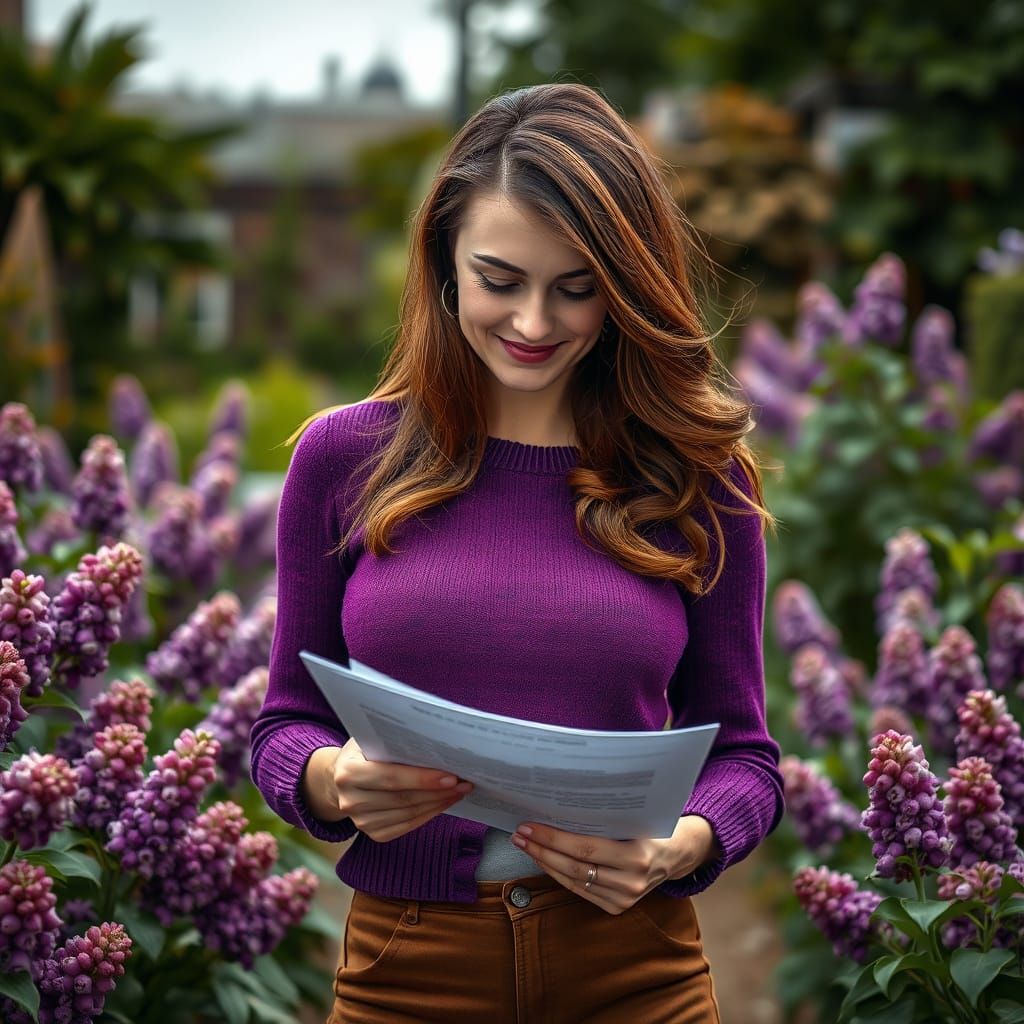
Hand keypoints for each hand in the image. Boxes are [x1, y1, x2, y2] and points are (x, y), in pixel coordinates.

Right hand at [302, 737, 473, 842]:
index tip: (451, 776)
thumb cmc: (364, 751)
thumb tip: (438, 745)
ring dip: (438, 804)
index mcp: (348, 772)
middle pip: (403, 799)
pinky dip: (429, 814)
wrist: (340, 778)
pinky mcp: (373, 834)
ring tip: (459, 791)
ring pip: (409, 814)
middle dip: (438, 792)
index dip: (423, 779)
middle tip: (464, 783)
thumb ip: (396, 742)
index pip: (391, 777)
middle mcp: (350, 800)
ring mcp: (361, 822)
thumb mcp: (372, 738)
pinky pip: (407, 826)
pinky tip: (444, 803)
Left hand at [509, 815, 720, 914]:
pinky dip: (558, 875)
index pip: (585, 848)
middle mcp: (631, 882)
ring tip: (525, 845)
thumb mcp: (635, 816)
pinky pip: (579, 891)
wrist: (676, 854)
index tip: (528, 825)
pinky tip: (544, 860)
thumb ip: (604, 816)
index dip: (553, 838)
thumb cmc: (651, 826)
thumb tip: (560, 801)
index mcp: (637, 856)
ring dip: (545, 862)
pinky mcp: (617, 908)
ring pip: (573, 881)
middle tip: (519, 834)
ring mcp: (624, 899)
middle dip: (542, 850)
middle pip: (575, 867)